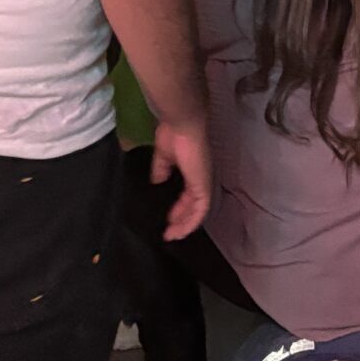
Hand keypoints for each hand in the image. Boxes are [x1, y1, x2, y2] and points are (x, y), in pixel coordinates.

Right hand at [151, 116, 211, 242]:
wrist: (182, 125)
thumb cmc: (172, 135)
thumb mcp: (163, 158)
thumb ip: (161, 173)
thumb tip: (155, 186)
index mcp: (191, 171)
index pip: (186, 195)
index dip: (177, 208)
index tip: (165, 219)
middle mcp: (199, 179)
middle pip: (192, 206)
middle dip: (180, 220)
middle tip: (167, 232)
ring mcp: (203, 183)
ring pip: (197, 212)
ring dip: (184, 225)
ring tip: (171, 235)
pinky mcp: (203, 187)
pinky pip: (200, 211)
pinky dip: (190, 223)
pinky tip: (178, 231)